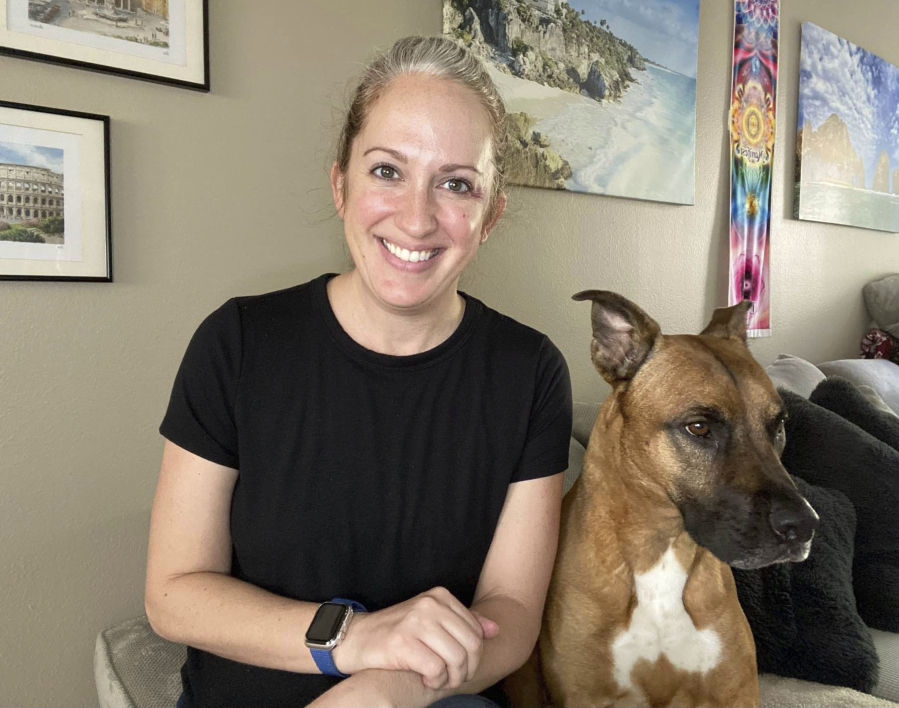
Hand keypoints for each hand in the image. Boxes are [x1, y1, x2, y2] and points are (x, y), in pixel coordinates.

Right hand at [331, 587, 498, 689]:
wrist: (357, 638)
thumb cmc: (398, 632)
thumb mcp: (432, 620)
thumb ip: (463, 623)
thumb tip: (495, 629)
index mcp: (440, 596)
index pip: (476, 630)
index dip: (474, 656)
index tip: (461, 667)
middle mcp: (430, 605)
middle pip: (471, 645)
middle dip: (467, 669)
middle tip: (453, 679)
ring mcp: (416, 622)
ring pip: (456, 658)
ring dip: (451, 678)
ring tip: (440, 681)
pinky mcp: (403, 643)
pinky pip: (436, 669)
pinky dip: (435, 681)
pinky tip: (425, 680)